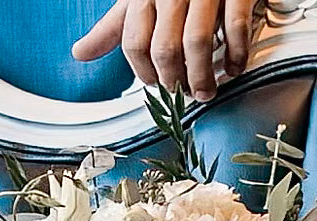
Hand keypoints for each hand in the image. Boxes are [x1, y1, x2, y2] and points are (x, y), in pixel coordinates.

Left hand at [71, 0, 252, 100]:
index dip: (144, 74)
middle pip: (165, 48)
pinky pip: (234, 29)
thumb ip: (114, 28)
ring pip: (197, 43)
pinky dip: (236, 55)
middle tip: (185, 96)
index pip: (134, 43)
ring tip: (206, 92)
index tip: (158, 87)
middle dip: (175, 82)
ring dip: (202, 77)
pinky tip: (235, 66)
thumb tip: (80, 53)